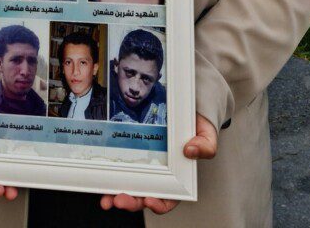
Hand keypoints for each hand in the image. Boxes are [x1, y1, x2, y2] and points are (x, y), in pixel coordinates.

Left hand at [100, 113, 216, 214]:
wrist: (182, 106)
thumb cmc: (195, 125)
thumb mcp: (207, 134)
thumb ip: (206, 145)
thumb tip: (190, 150)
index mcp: (178, 178)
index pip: (169, 199)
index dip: (158, 204)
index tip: (149, 200)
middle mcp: (159, 176)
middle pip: (144, 197)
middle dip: (131, 202)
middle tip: (119, 200)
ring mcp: (144, 166)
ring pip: (129, 186)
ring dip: (116, 195)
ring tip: (106, 198)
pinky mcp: (132, 154)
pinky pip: (120, 167)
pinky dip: (111, 175)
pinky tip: (102, 176)